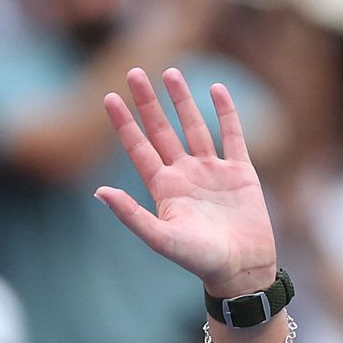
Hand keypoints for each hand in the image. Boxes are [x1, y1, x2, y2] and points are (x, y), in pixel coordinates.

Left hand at [96, 67, 277, 298]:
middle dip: (148, 103)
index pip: (139, 150)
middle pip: (162, 132)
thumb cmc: (200, 260)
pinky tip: (216, 89)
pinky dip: (225, 112)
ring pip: (194, 127)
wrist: (242, 269)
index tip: (110, 98)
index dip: (124, 125)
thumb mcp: (161, 238)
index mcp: (165, 190)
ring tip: (171, 73)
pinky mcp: (240, 172)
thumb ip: (130, 214)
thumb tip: (100, 191)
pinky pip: (231, 135)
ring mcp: (213, 172)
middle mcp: (185, 176)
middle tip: (134, 73)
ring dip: (182, 101)